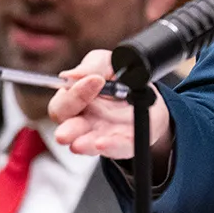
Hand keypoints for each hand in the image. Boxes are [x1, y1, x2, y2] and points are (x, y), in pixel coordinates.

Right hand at [51, 48, 174, 160]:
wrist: (150, 91)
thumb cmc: (119, 77)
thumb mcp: (107, 63)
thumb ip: (91, 66)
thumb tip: (69, 75)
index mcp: (75, 101)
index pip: (62, 104)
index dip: (74, 94)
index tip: (96, 80)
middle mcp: (84, 122)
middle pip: (68, 130)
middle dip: (67, 132)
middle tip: (65, 133)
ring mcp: (103, 135)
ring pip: (89, 145)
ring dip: (85, 146)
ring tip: (82, 145)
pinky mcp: (125, 143)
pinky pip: (118, 149)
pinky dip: (112, 148)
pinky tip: (105, 144)